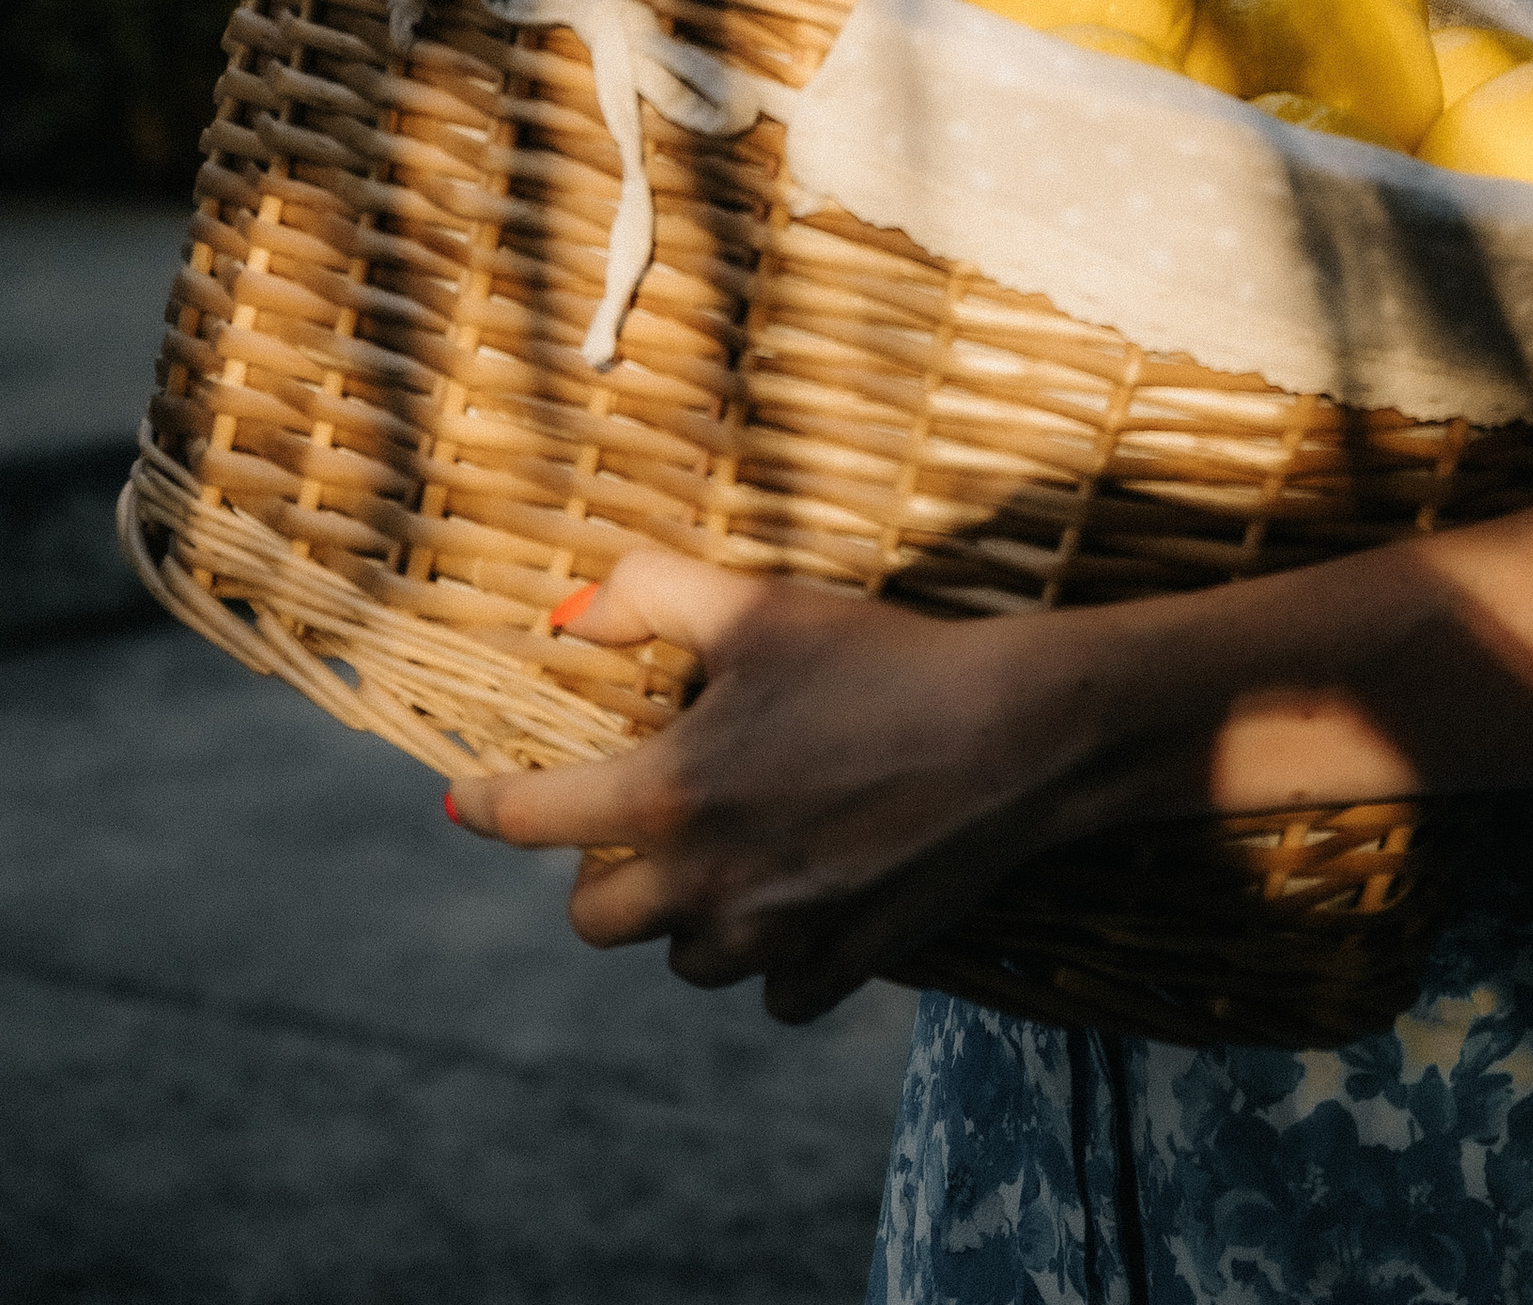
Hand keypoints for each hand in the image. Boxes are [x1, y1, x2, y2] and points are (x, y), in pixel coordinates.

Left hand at [447, 551, 1072, 1021]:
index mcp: (668, 795)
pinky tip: (797, 892)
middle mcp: (705, 884)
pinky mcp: (836, 966)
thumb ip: (645, 595)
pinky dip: (769, 955)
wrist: (1013, 733)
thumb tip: (567, 613)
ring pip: (682, 959)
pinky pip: (769, 991)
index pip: (530, 819)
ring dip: (686, 913)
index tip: (467, 800)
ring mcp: (772, 938)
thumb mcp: (756, 604)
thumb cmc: (878, 658)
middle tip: (640, 818)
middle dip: (598, 871)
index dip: (488, 804)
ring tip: (728, 849)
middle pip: (595, 918)